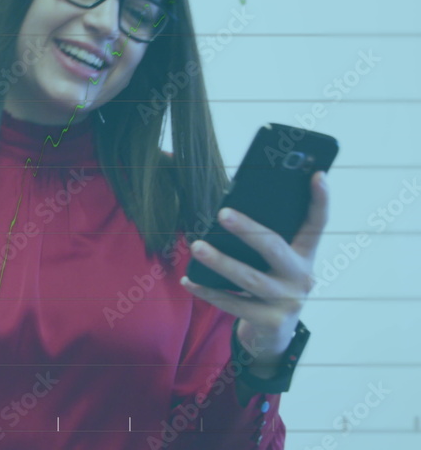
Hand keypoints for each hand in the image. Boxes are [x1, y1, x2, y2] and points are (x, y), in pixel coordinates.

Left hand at [181, 172, 328, 362]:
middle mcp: (302, 277)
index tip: (317, 174)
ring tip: (197, 246)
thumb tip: (230, 212)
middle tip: (222, 213)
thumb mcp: (275, 264)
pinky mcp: (271, 322)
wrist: (274, 335)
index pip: (318, 224)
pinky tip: (189, 280)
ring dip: (220, 261)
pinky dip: (208, 292)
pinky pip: (233, 304)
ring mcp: (288, 301)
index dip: (320, 200)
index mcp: (305, 256)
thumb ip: (263, 242)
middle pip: (274, 248)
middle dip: (248, 229)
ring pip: (249, 278)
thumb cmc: (269, 285)